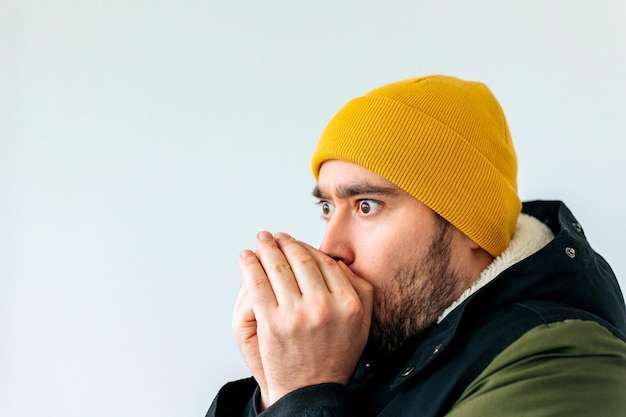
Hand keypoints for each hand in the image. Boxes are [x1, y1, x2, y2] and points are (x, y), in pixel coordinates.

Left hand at [236, 231, 372, 408]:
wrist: (311, 391)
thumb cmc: (335, 357)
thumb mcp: (362, 325)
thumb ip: (361, 292)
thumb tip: (341, 264)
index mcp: (348, 304)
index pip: (325, 262)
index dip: (307, 247)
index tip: (296, 242)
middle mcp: (324, 306)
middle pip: (300, 261)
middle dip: (284, 243)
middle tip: (274, 236)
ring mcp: (296, 314)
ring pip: (277, 269)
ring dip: (265, 249)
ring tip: (260, 240)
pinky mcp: (272, 324)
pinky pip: (258, 285)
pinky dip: (250, 266)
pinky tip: (246, 258)